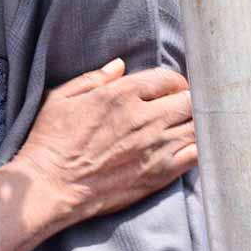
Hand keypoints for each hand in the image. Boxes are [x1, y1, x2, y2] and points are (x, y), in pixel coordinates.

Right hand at [0, 59, 196, 250]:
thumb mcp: (60, 98)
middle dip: (189, 99)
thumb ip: (93, 79)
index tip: (169, 88)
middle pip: (189, 100)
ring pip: (198, 126)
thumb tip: (119, 65)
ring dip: (196, 122)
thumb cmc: (50, 141)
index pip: (166, 78)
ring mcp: (156, 147)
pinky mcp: (162, 173)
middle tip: (181, 105)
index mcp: (121, 95)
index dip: (173, 81)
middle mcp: (144, 118)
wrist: (52, 185)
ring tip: (186, 124)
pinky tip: (188, 146)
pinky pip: (197, 155)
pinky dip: (199, 146)